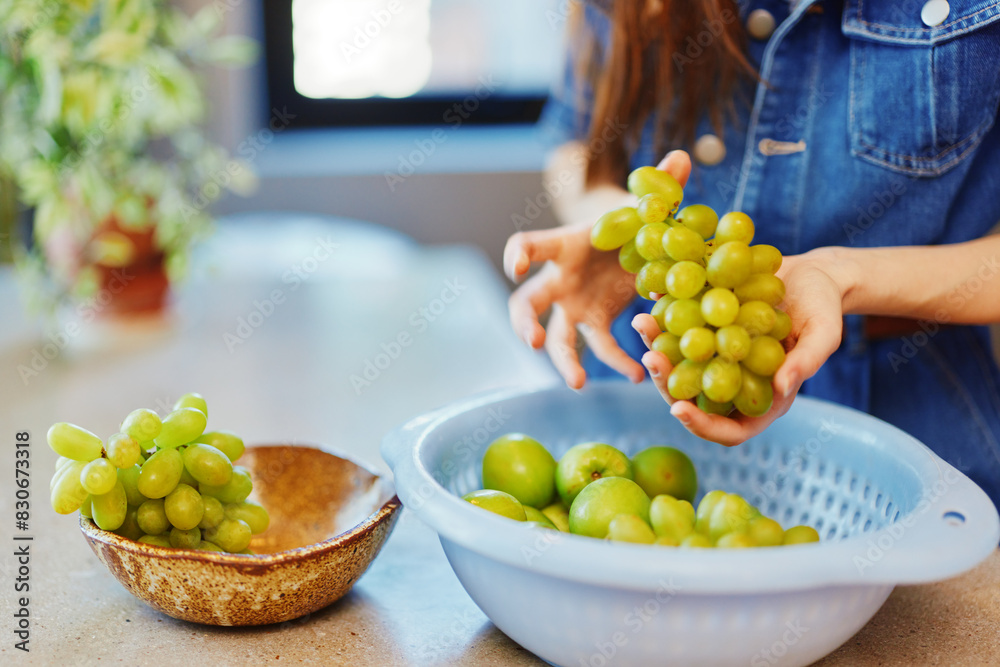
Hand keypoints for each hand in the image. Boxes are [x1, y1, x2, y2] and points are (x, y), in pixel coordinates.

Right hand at [504, 151, 692, 388]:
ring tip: (577, 382)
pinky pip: (600, 347)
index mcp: (565, 244)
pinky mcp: (595, 322)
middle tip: (534, 341)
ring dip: (562, 359)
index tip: (516, 266)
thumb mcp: (644, 204)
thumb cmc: (629, 219)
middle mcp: (560, 279)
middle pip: (527, 302)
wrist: (633, 243)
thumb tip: (682, 156)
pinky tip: (637, 375)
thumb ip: (660, 185)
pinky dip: (617, 362)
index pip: (530, 245)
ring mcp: (574, 305)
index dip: (519, 254)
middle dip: (524, 322)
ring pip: (557, 336)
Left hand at [632, 247, 847, 445]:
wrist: (812, 273)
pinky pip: (679, 328)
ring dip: (655, 345)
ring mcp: (715, 354)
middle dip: (666, 380)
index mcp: (761, 398)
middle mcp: (732, 380)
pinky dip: (664, 314)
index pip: (728, 429)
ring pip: (678, 362)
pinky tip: (652, 294)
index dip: (702, 425)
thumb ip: (806, 362)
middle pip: (692, 397)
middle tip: (650, 357)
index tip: (678, 409)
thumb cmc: (824, 307)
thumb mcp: (824, 333)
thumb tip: (781, 387)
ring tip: (641, 322)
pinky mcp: (705, 326)